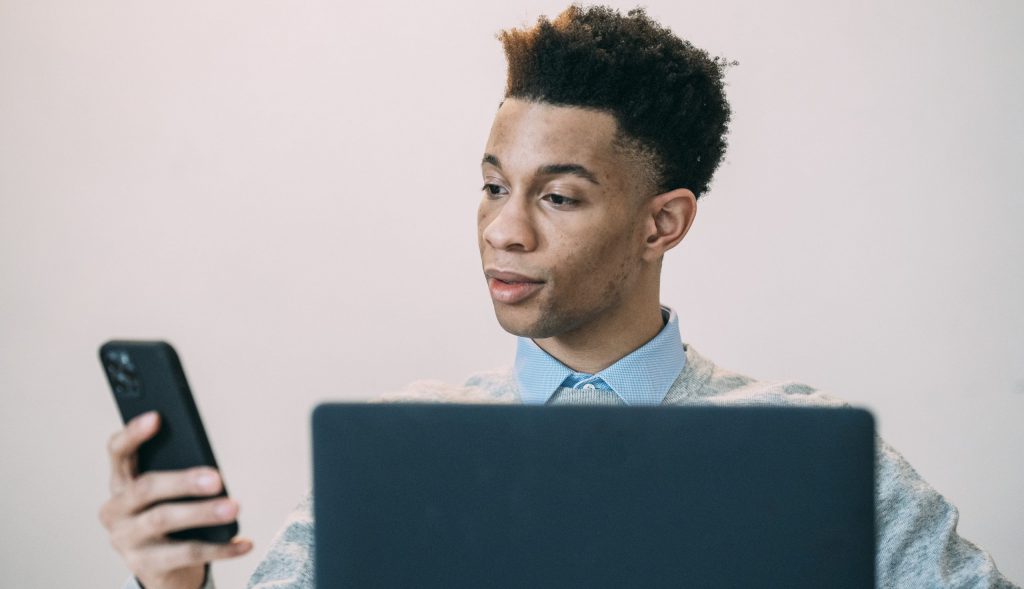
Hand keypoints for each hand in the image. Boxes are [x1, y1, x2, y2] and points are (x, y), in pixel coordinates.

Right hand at [99, 412, 252, 588]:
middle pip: (146, 488)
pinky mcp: (144, 566)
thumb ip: (175, 471)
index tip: (156, 417)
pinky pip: (187, 554)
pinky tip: (244, 543)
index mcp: (120, 483)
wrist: (161, 570)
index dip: (133, 434)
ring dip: (203, 513)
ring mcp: (126, 540)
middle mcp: (116, 510)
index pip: (118, 453)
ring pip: (164, 520)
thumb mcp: (164, 494)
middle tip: (217, 479)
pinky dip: (221, 548)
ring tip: (234, 507)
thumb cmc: (167, 518)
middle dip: (183, 481)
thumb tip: (210, 465)